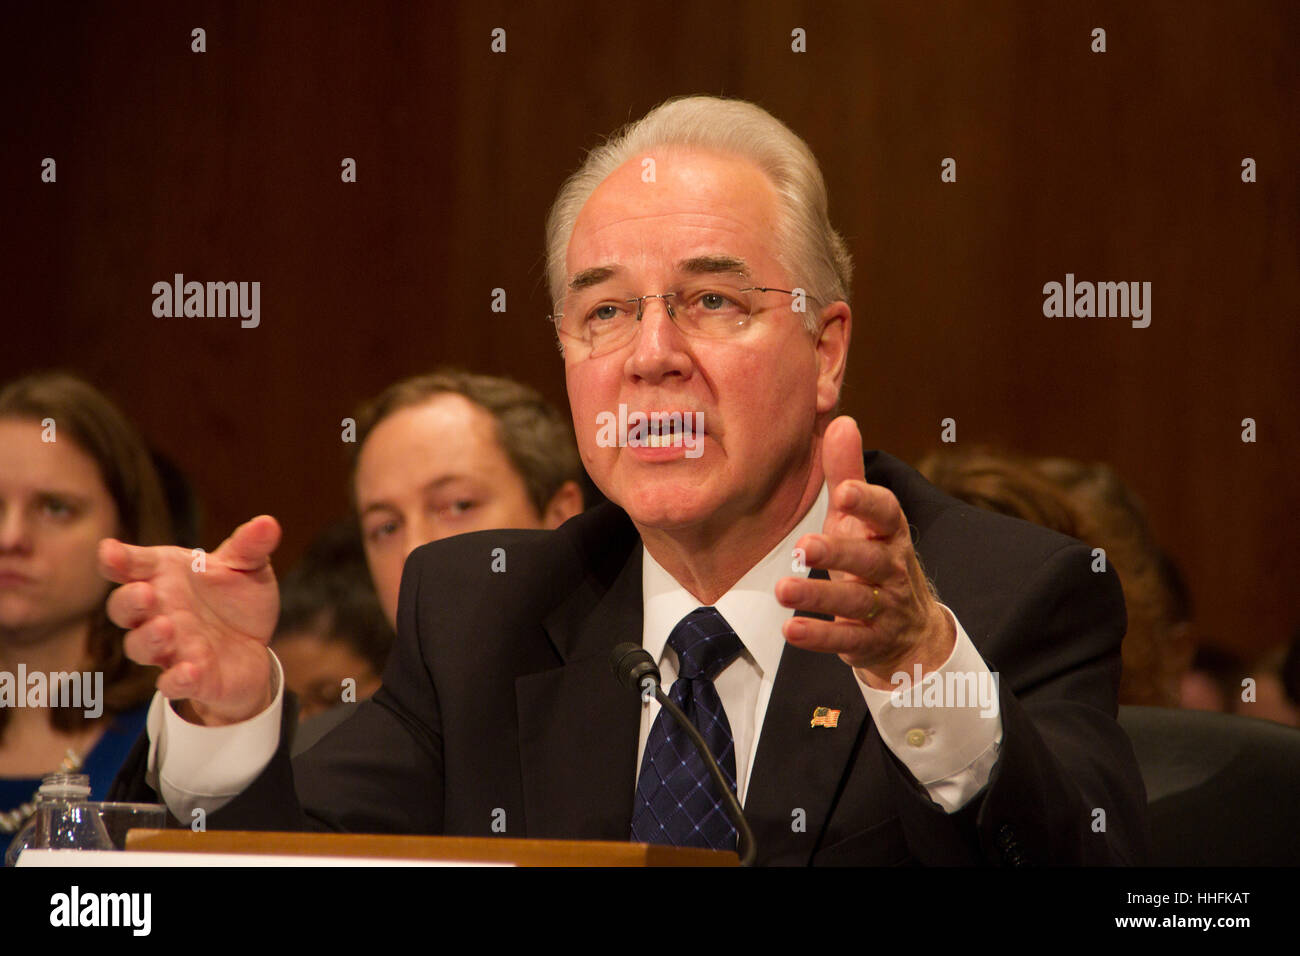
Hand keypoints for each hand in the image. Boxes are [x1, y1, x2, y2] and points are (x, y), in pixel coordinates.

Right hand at [98, 515, 282, 724]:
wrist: (254, 648)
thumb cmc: (236, 601)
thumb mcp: (248, 568)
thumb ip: (250, 547)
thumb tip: (267, 522)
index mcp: (166, 577)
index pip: (133, 566)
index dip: (118, 559)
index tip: (110, 551)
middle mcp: (159, 613)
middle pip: (123, 608)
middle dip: (128, 601)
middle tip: (145, 594)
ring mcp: (171, 648)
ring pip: (140, 647)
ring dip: (149, 638)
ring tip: (167, 627)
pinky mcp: (191, 679)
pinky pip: (173, 683)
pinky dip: (177, 679)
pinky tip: (189, 671)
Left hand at [776, 417, 954, 688]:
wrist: (911, 631)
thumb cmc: (874, 560)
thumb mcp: (861, 518)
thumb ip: (848, 474)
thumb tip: (841, 421)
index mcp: (889, 534)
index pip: (886, 514)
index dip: (868, 502)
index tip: (845, 492)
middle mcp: (891, 570)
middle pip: (869, 561)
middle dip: (839, 553)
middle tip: (803, 547)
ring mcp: (884, 609)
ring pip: (856, 603)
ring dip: (819, 598)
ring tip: (784, 590)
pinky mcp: (870, 642)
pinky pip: (846, 641)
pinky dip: (819, 636)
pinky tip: (791, 630)